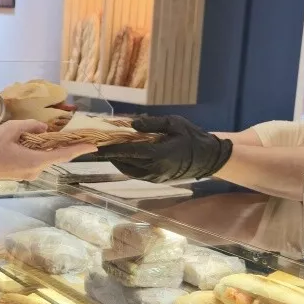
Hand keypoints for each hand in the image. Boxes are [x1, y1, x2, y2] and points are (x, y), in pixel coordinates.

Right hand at [0, 120, 95, 189]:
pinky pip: (35, 160)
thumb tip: (43, 128)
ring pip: (44, 158)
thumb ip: (30, 126)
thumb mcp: (11, 129)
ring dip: (48, 147)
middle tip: (77, 136)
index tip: (94, 146)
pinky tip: (33, 142)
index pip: (64, 154)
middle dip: (65, 146)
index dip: (80, 149)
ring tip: (51, 135)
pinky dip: (38, 151)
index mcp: (36, 160)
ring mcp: (28, 174)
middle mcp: (36, 170)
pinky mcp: (21, 174)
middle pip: (55, 156)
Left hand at [93, 114, 232, 182]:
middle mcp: (154, 169)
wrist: (207, 158)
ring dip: (116, 160)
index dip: (110, 149)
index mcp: (159, 154)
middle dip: (109, 154)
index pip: (128, 152)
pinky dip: (126, 164)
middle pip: (124, 162)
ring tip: (105, 150)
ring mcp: (154, 177)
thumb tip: (131, 125)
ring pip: (128, 170)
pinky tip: (121, 156)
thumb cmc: (191, 136)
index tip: (95, 146)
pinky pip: (135, 173)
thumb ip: (151, 124)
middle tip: (95, 145)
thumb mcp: (173, 124)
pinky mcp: (155, 180)